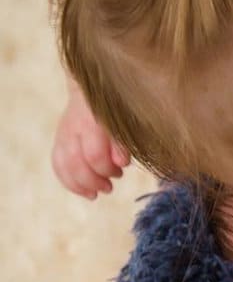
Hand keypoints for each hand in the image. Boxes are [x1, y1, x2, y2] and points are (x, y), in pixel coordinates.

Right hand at [52, 84, 129, 198]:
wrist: (94, 87)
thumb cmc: (117, 107)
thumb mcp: (125, 121)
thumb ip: (123, 142)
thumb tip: (121, 163)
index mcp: (93, 121)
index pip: (94, 155)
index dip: (107, 169)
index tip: (120, 173)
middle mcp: (74, 128)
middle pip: (76, 163)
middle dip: (93, 181)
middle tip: (108, 187)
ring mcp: (64, 133)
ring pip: (62, 165)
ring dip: (79, 185)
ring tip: (94, 194)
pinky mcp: (59, 139)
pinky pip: (57, 164)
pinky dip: (68, 180)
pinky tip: (83, 190)